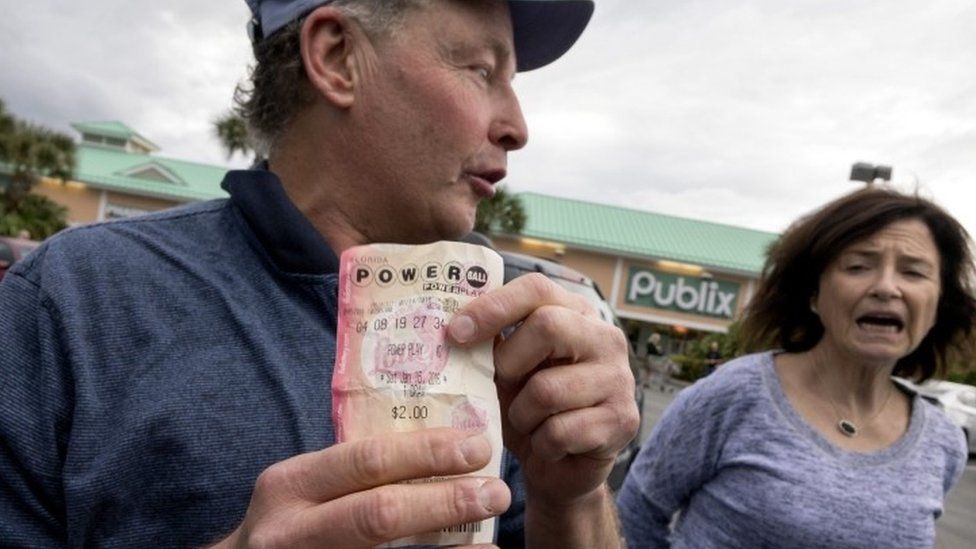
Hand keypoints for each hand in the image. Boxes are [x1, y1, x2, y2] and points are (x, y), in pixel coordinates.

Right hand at [214, 428, 508, 548]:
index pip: (365, 460)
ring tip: (494, 532)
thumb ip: (351, 468)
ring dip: (450, 546)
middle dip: (444, 499)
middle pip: (378, 513)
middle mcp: (291, 529)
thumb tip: (441, 439)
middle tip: (496, 490)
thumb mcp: (303, 489)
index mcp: (289, 485)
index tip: (477, 444)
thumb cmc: (288, 524)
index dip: (426, 453)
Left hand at [449, 273, 639, 505]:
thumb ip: (492, 345)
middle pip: (548, 326)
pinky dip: (541, 444)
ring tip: (528, 422)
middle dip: (509, 362)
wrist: (562, 467)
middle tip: (501, 384)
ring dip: (522, 414)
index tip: (456, 332)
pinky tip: (548, 445)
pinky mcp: (622, 421)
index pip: (536, 288)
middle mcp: (605, 338)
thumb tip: (453, 328)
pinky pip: (559, 431)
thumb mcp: (507, 371)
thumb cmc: (530, 409)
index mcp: (576, 313)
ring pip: (547, 390)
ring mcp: (619, 379)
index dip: (493, 306)